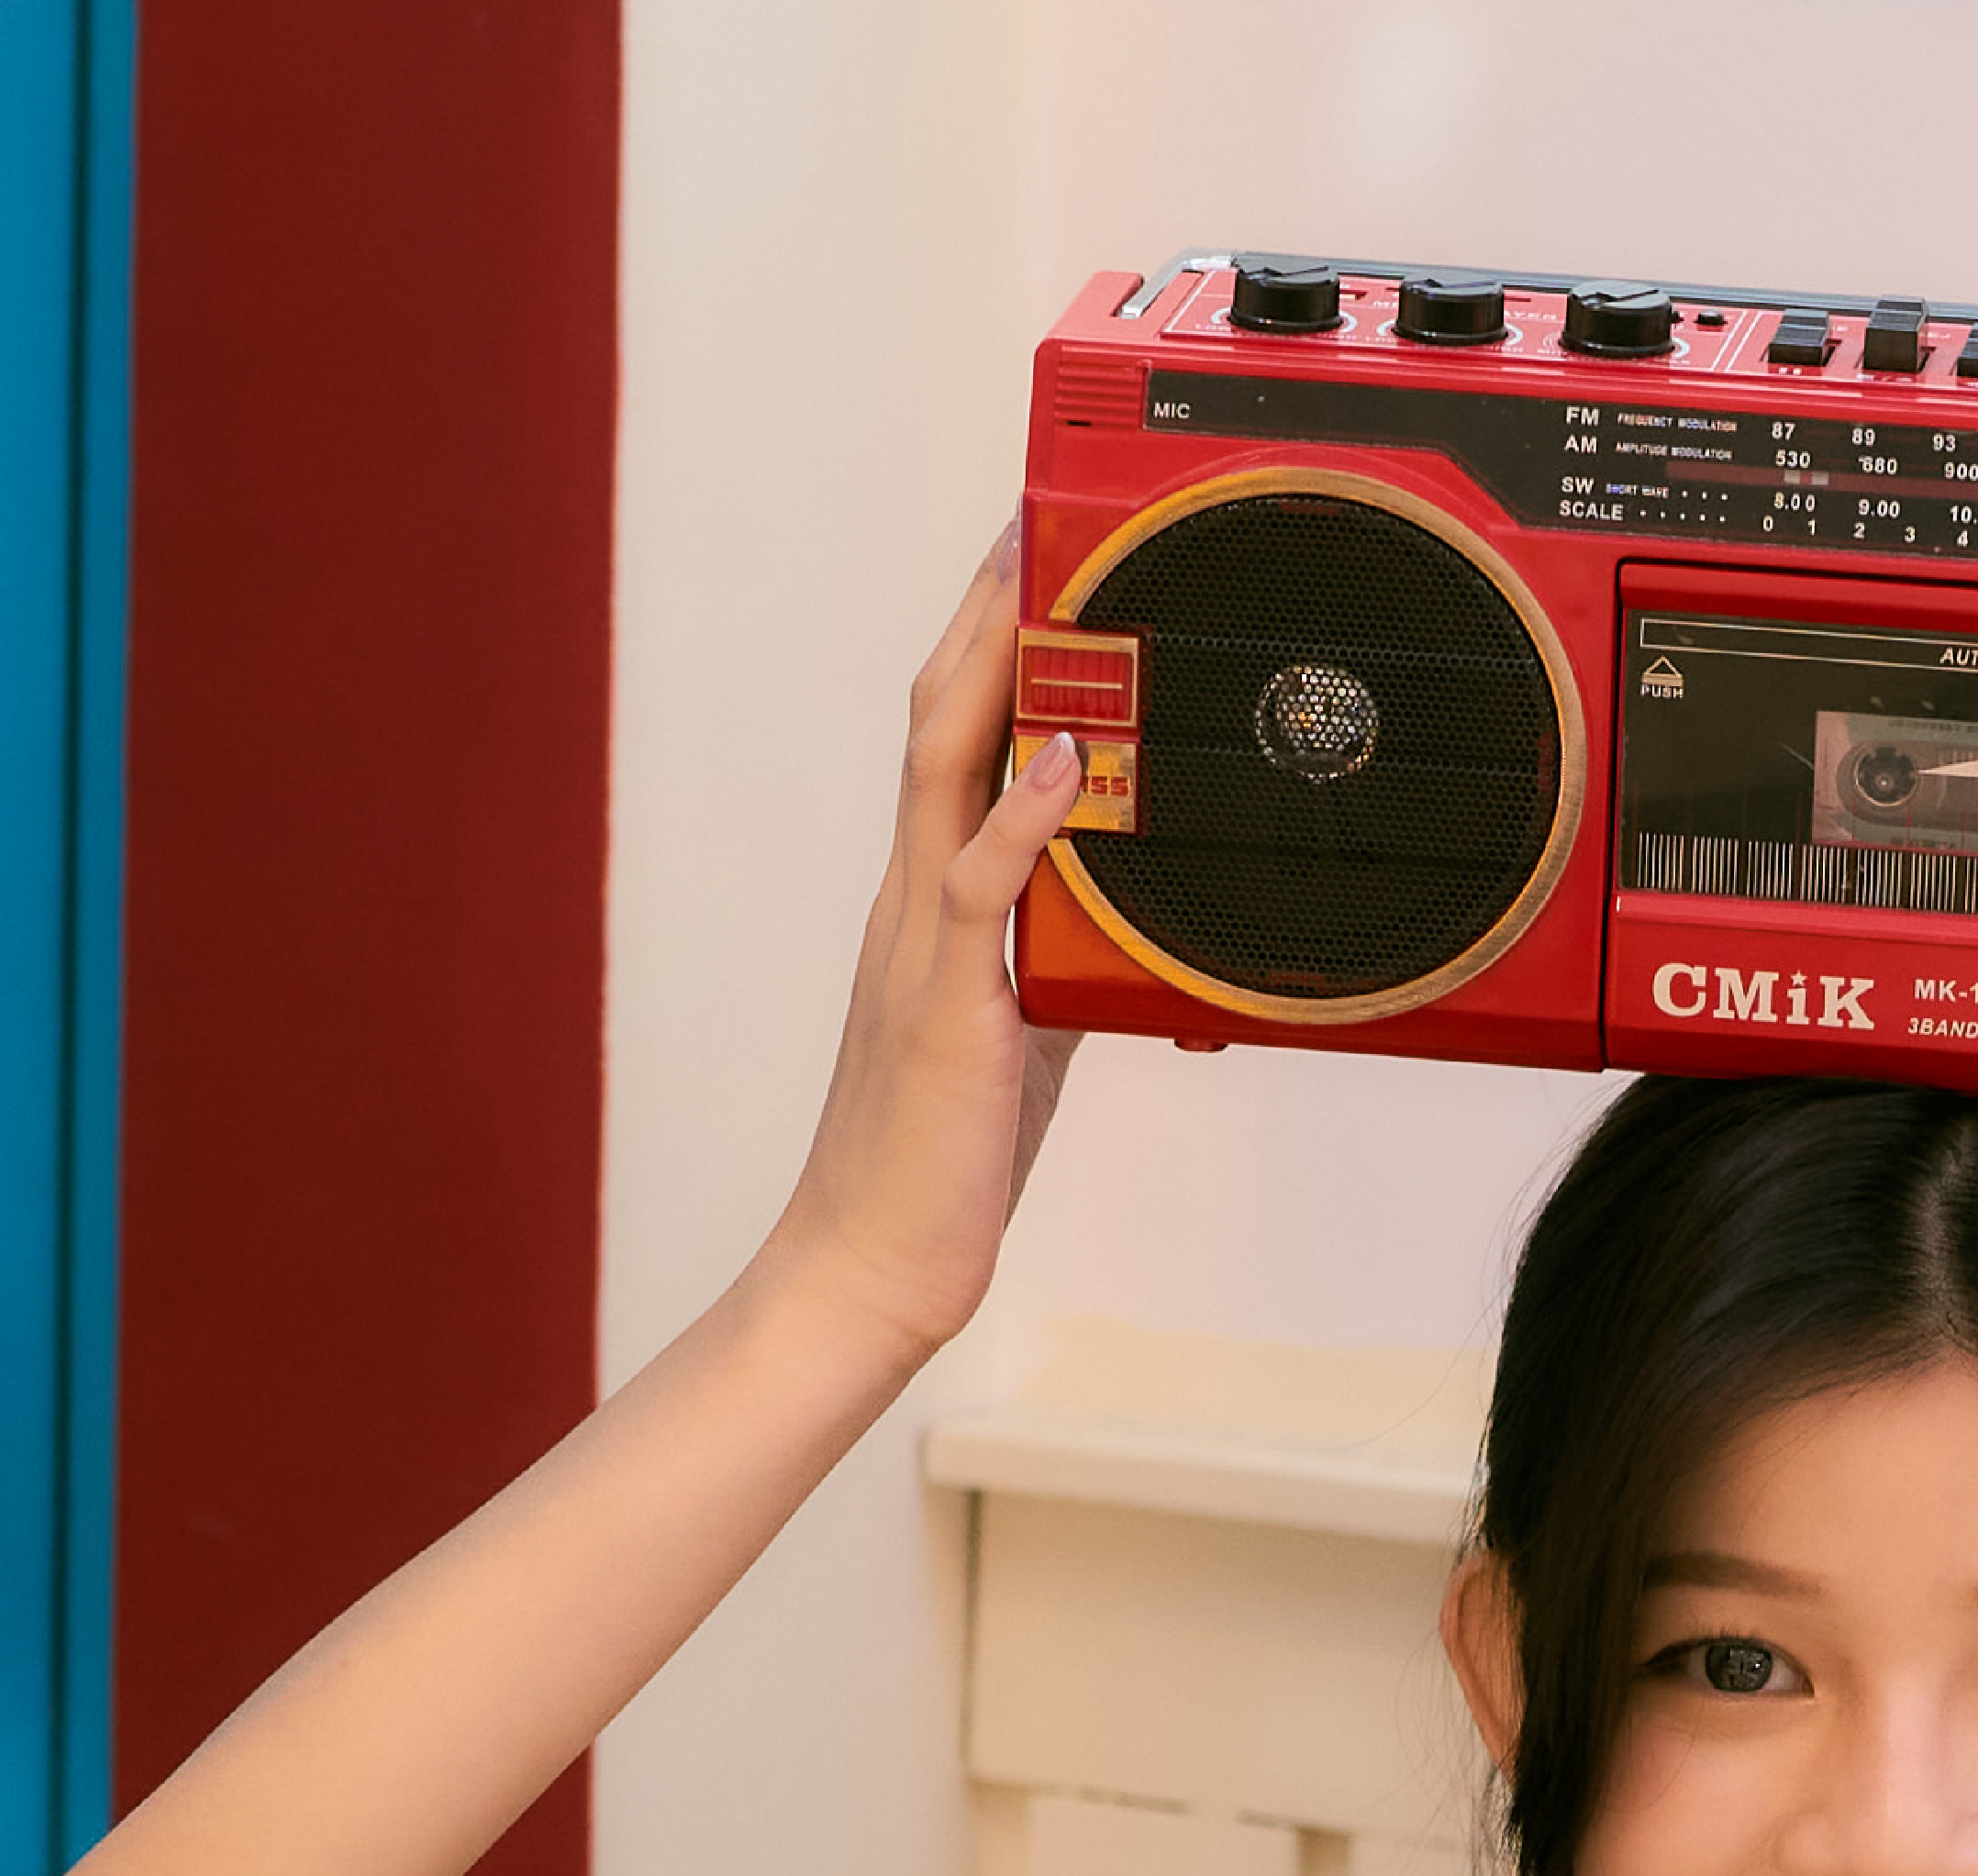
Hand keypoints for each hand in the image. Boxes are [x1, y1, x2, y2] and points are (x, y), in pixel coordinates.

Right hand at [764, 526, 1087, 1366]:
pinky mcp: (950, 1008)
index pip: (952, 737)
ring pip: (944, 771)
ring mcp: (922, 946)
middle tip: (1031, 506)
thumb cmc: (937, 1164)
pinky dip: (1020, 819)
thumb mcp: (1019, 1037)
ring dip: (992, 668)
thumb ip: (1053, 961)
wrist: (868, 1267)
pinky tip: (1064, 763)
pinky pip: (978, 893)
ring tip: (1037, 575)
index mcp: (926, 902)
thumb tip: (1109, 914)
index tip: (1030, 551)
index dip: (988, 638)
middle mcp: (912, 900)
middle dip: (985, 607)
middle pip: (938, 715)